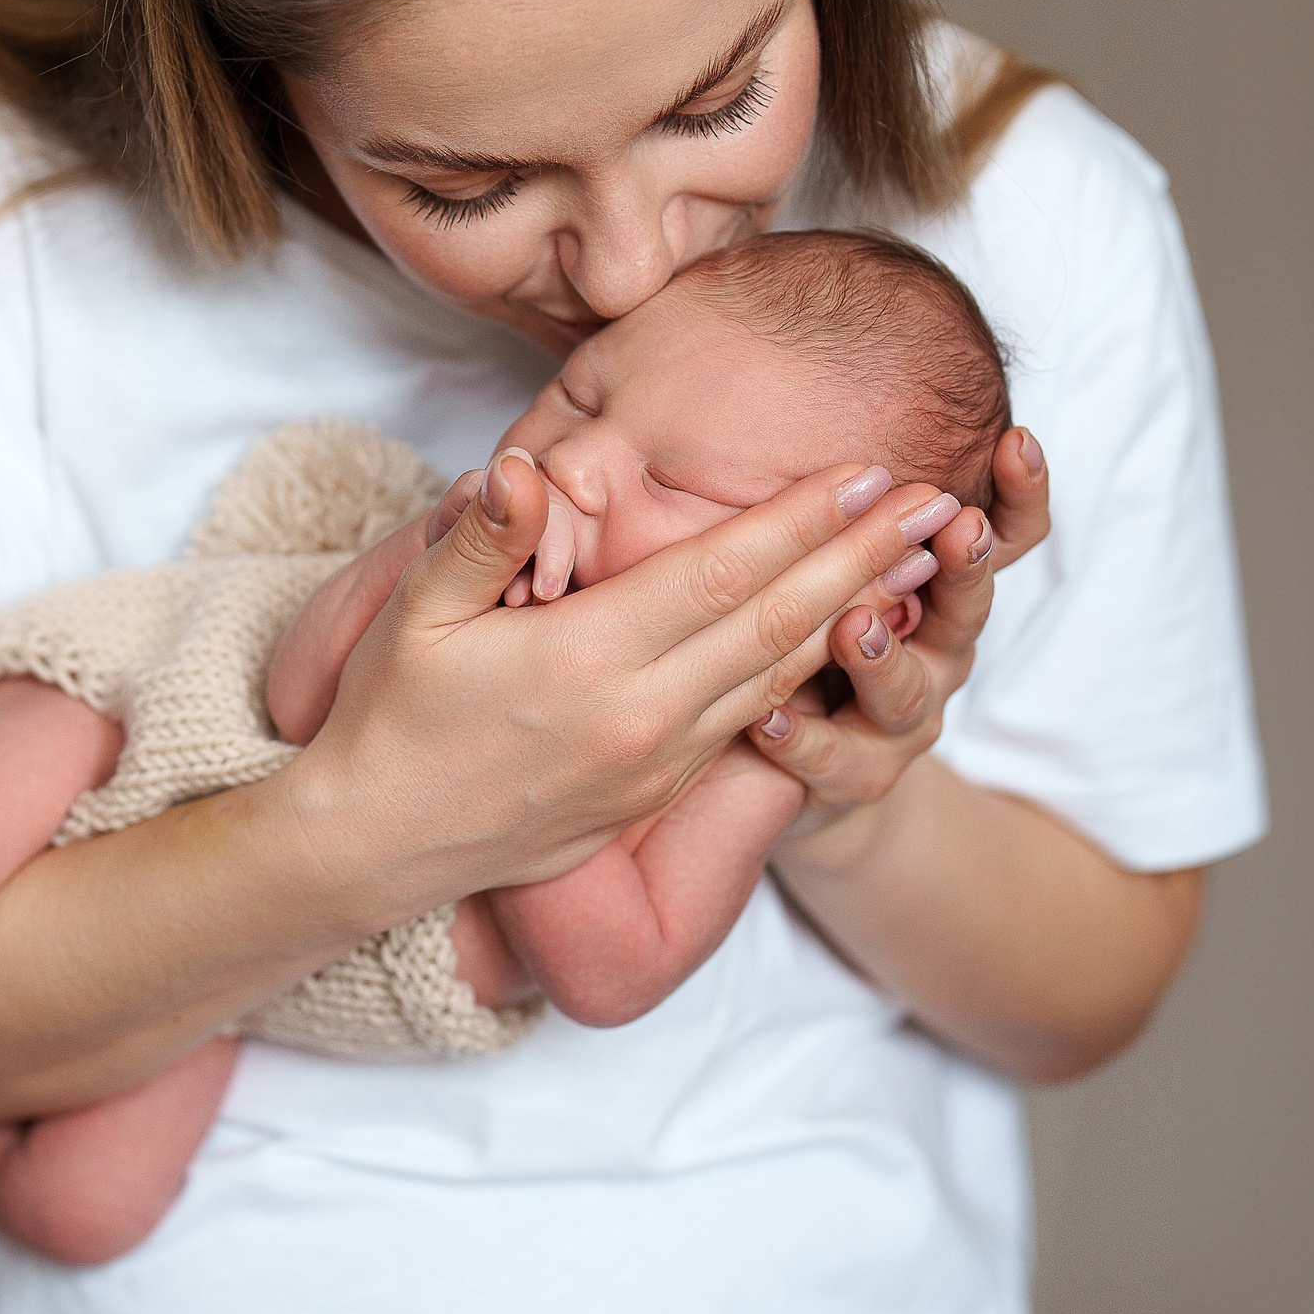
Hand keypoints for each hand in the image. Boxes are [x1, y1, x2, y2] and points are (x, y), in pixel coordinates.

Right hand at [277, 445, 963, 917]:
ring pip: (780, 679)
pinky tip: (840, 635)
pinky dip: (809, 672)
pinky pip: (751, 722)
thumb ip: (483, 539)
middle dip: (865, 558)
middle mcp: (640, 719)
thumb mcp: (412, 616)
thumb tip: (525, 469)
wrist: (375, 845)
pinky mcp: (654, 791)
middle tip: (939, 503)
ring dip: (856, 615)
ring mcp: (654, 763)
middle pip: (779, 625)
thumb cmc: (389, 716)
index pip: (722, 576)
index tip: (869, 469)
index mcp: (587, 663)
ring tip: (918, 563)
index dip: (802, 520)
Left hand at [752, 427, 1050, 843]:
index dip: (1021, 493)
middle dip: (964, 565)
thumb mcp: (822, 555)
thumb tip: (791, 368)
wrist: (806, 766)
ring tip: (851, 626)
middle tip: (955, 526)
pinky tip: (769, 717)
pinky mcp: (859, 776)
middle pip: (967, 605)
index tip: (1016, 439)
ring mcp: (905, 717)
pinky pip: (838, 759)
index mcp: (936, 583)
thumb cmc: (807, 627)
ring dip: (882, 655)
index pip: (1002, 533)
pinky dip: (806, 738)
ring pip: (911, 689)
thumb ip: (820, 493)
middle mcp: (936, 647)